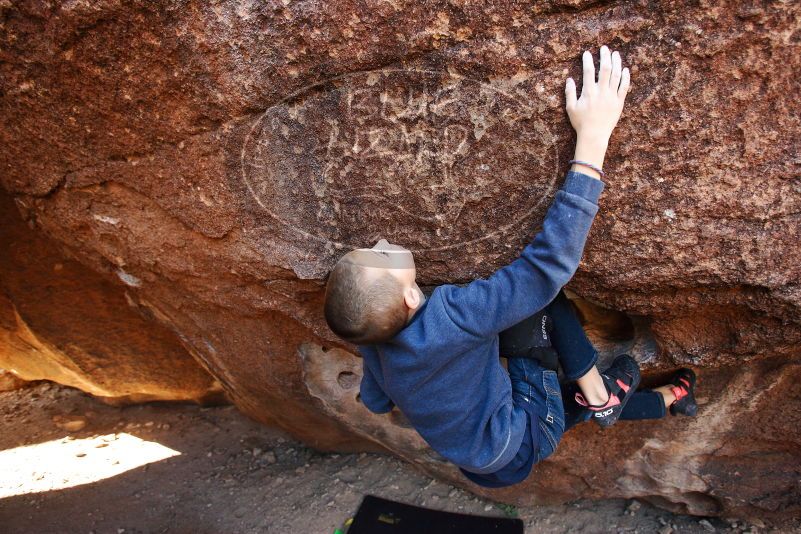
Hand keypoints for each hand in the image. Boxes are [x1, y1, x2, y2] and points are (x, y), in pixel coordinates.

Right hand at [565, 46, 630, 178]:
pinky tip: (625, 69)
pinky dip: (625, 76)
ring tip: (615, 54)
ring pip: (616, 75)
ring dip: (616, 62)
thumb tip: (569, 79)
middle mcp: (601, 92)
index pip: (588, 71)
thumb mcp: (571, 108)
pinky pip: (624, 86)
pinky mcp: (619, 102)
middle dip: (604, 56)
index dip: (588, 60)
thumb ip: (569, 93)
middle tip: (604, 48)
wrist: (594, 135)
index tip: (587, 53)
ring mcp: (612, 96)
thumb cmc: (581, 123)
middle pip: (605, 69)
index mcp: (588, 92)